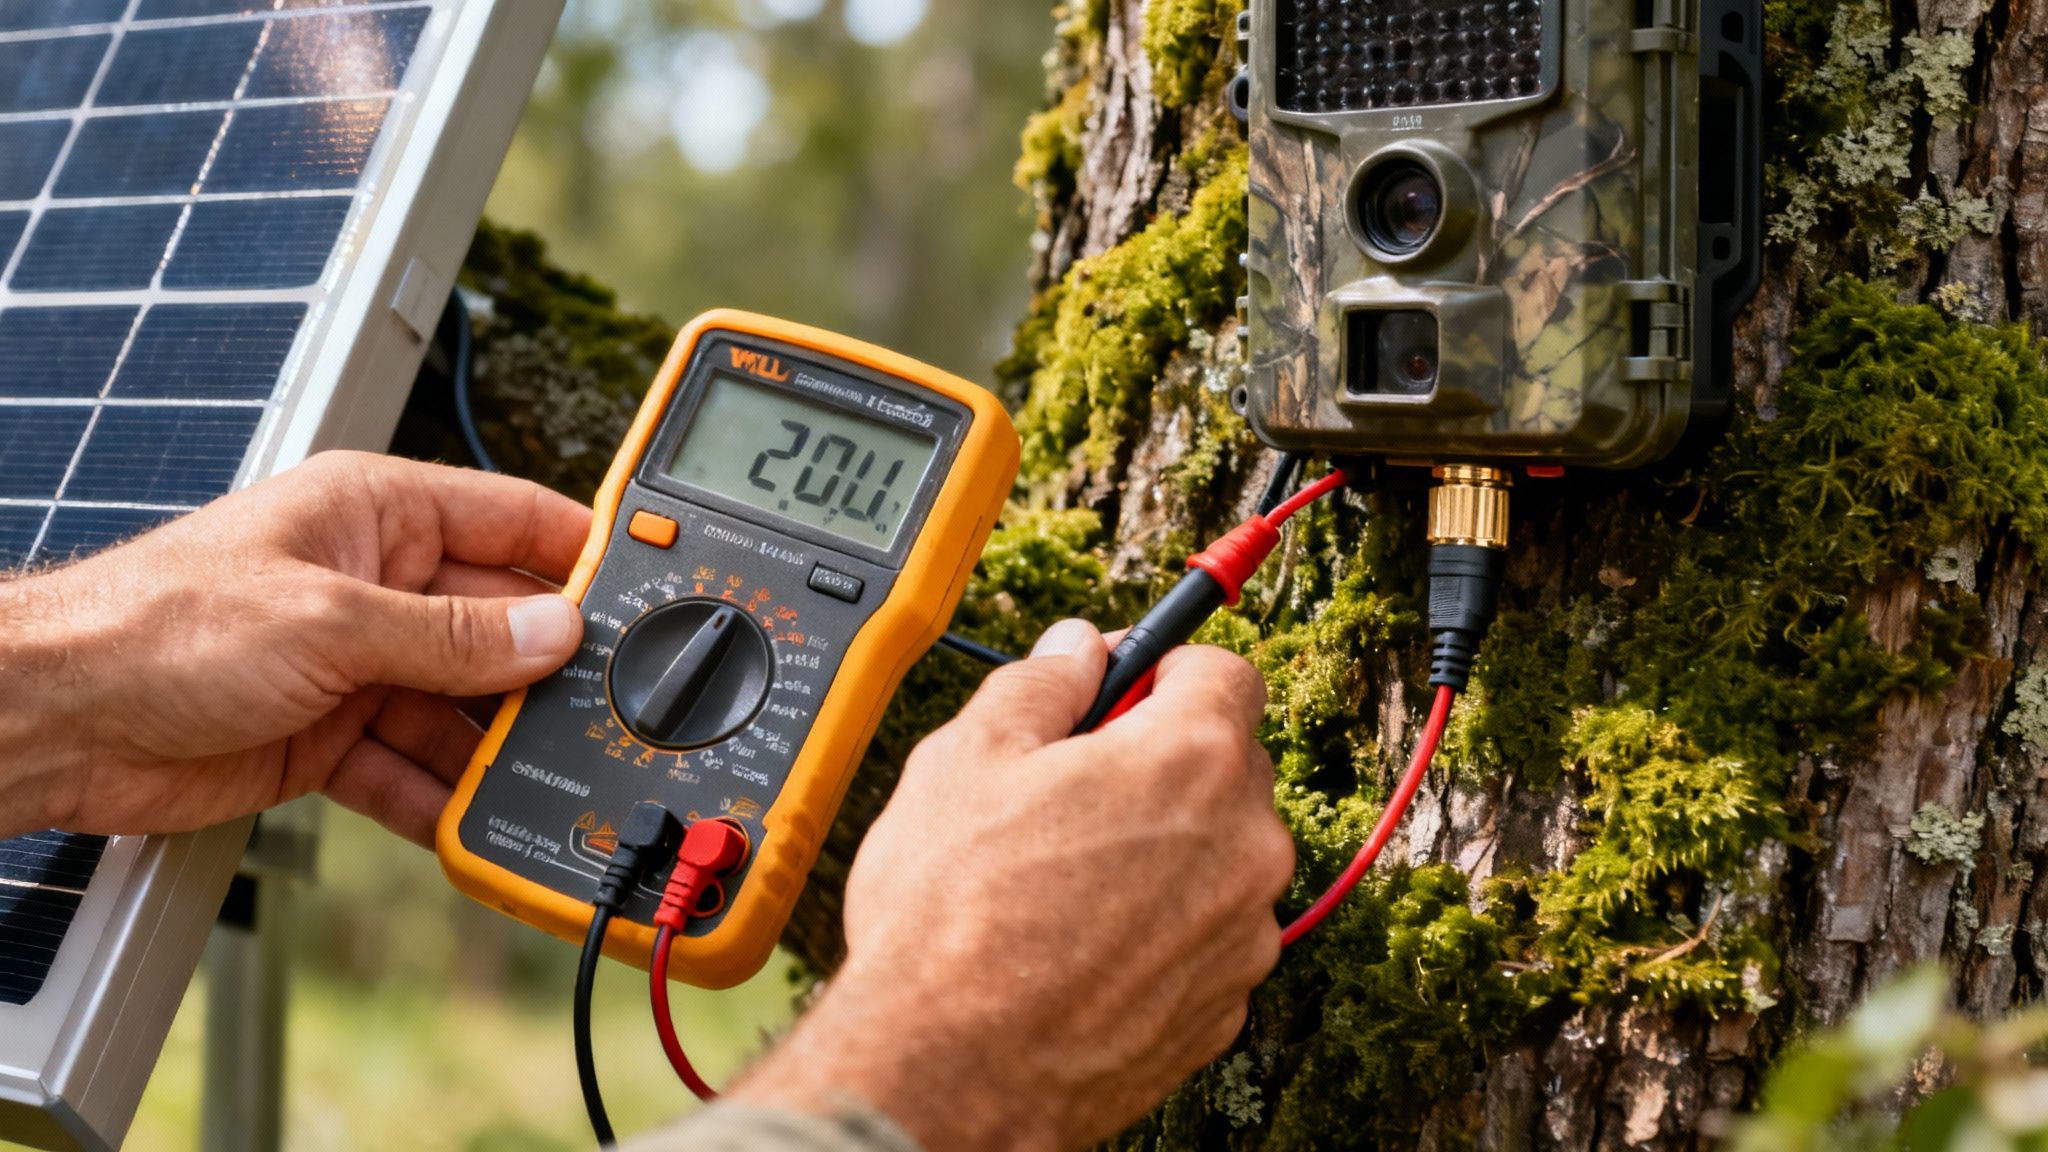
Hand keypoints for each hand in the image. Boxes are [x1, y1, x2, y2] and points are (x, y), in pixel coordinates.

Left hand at [0, 451, 590, 844]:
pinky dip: (439, 796)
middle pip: (498, 626)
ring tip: (548, 778)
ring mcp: (356, 663)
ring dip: (496, 746)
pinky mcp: (329, 734)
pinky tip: (472, 822)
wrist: (55, 721)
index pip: (514, 521)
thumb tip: (552, 634)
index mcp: (380, 514)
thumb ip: (452, 637)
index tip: (651, 591)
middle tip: (609, 710)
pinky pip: (410, 765)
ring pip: (462, 705)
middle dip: (547, 672)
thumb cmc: (156, 626)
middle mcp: (377, 583)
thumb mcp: (331, 621)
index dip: (582, 554)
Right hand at [723, 620, 1292, 1150]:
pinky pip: (1205, 938)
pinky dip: (1159, 930)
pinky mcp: (1222, 1009)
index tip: (1122, 686)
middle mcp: (1245, 846)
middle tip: (1070, 786)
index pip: (1227, 671)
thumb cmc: (953, 918)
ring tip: (1061, 882)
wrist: (951, 1073)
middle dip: (1161, 760)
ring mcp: (1242, 937)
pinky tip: (1081, 945)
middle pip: (1228, 764)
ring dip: (1163, 851)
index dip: (1167, 667)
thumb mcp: (967, 758)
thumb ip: (1040, 682)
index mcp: (1193, 761)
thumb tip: (1074, 649)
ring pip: (1217, 857)